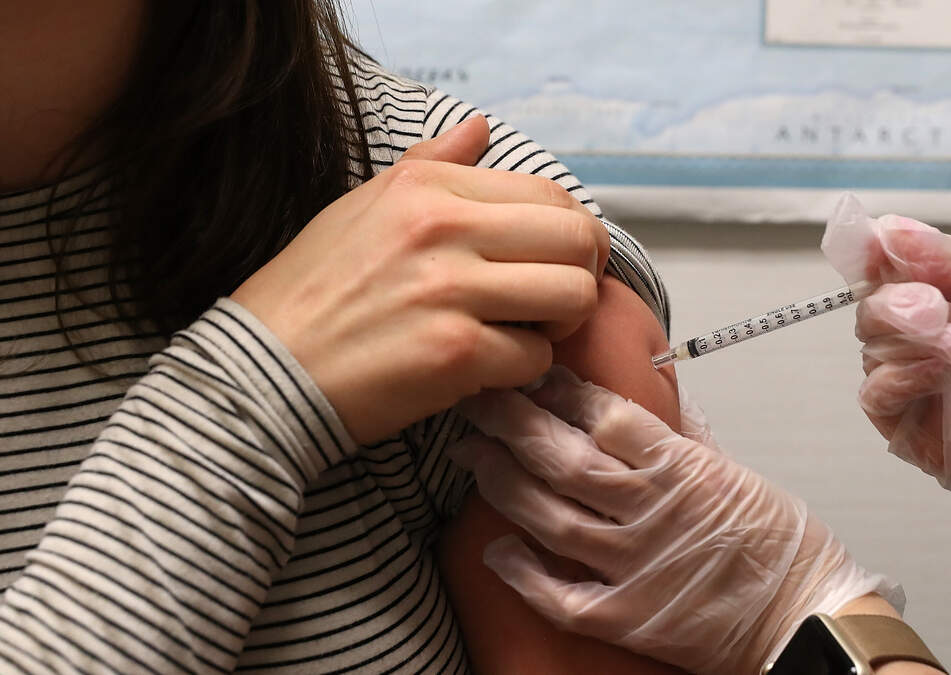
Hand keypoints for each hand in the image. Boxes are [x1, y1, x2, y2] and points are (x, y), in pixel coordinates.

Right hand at [231, 116, 609, 443]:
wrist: (264, 370)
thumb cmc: (315, 289)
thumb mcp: (366, 205)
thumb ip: (432, 164)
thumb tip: (480, 128)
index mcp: (428, 187)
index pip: (550, 193)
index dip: (573, 233)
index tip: (557, 261)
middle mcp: (443, 227)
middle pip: (577, 239)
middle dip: (582, 275)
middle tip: (555, 301)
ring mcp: (451, 291)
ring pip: (572, 298)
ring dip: (560, 324)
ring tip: (525, 332)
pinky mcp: (454, 353)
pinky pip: (535, 357)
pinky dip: (520, 369)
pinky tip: (486, 367)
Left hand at [450, 366, 898, 674]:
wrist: (806, 619)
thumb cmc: (781, 546)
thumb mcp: (739, 471)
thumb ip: (688, 434)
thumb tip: (660, 395)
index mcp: (683, 468)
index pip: (606, 415)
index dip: (560, 390)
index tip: (531, 372)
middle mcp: (653, 512)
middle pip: (565, 458)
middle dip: (511, 423)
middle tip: (476, 400)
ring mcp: (636, 567)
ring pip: (552, 517)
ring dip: (504, 483)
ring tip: (473, 456)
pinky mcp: (628, 618)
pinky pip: (560, 596)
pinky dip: (524, 573)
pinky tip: (497, 550)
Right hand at [847, 215, 950, 610]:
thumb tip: (893, 231)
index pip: (889, 270)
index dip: (873, 254)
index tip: (874, 245)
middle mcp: (927, 342)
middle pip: (872, 307)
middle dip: (898, 300)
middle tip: (938, 308)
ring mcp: (919, 387)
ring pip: (871, 348)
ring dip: (913, 339)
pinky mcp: (915, 431)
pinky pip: (876, 395)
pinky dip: (900, 376)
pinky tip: (942, 372)